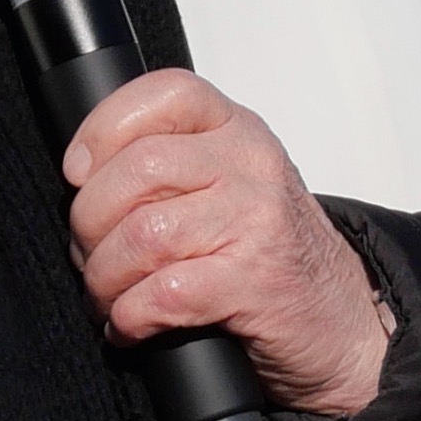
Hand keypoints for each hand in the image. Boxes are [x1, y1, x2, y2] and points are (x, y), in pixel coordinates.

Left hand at [60, 68, 391, 419]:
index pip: (163, 95)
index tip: (78, 172)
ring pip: (143, 234)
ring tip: (108, 296)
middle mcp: (251, 166)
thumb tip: (83, 182)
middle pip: (136, 170)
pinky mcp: (255, 282)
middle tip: (91, 254)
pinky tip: (132, 325)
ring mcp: (257, 221)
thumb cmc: (271, 257)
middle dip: (90, 223)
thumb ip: (172, 168)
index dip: (103, 129)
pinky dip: (130, 316)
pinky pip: (164, 293)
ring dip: (106, 277)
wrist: (342, 323)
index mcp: (237, 131)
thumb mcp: (229, 188)